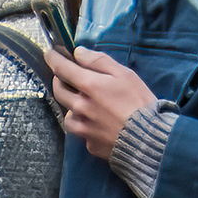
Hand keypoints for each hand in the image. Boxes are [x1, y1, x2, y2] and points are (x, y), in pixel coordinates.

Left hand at [42, 45, 156, 165]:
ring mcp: (82, 128)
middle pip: (59, 91)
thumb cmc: (139, 102)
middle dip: (59, 80)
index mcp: (89, 86)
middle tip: (66, 75)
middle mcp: (80, 107)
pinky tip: (97, 122)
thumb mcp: (124, 74)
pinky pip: (80, 130)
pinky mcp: (89, 144)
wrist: (147, 138)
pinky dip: (84, 124)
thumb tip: (79, 53)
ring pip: (67, 113)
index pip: (62, 69)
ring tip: (85, 102)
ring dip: (71, 105)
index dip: (53, 59)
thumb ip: (99, 61)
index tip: (50, 53)